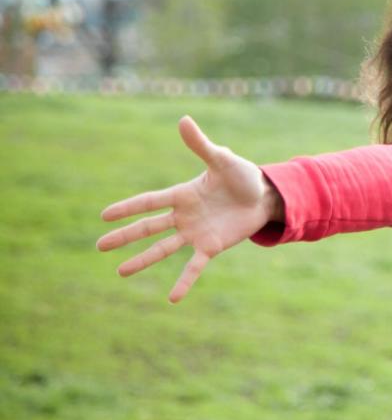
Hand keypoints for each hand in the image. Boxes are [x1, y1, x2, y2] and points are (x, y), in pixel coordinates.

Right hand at [96, 115, 279, 303]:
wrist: (265, 196)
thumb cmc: (242, 175)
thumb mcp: (222, 159)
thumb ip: (201, 145)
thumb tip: (183, 120)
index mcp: (182, 194)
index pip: (149, 201)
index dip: (128, 208)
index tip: (104, 215)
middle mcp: (184, 216)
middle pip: (148, 227)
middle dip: (124, 236)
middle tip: (99, 246)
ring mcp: (196, 233)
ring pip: (163, 249)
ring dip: (143, 260)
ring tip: (120, 272)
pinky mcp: (212, 246)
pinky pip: (194, 266)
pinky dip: (184, 282)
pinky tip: (172, 298)